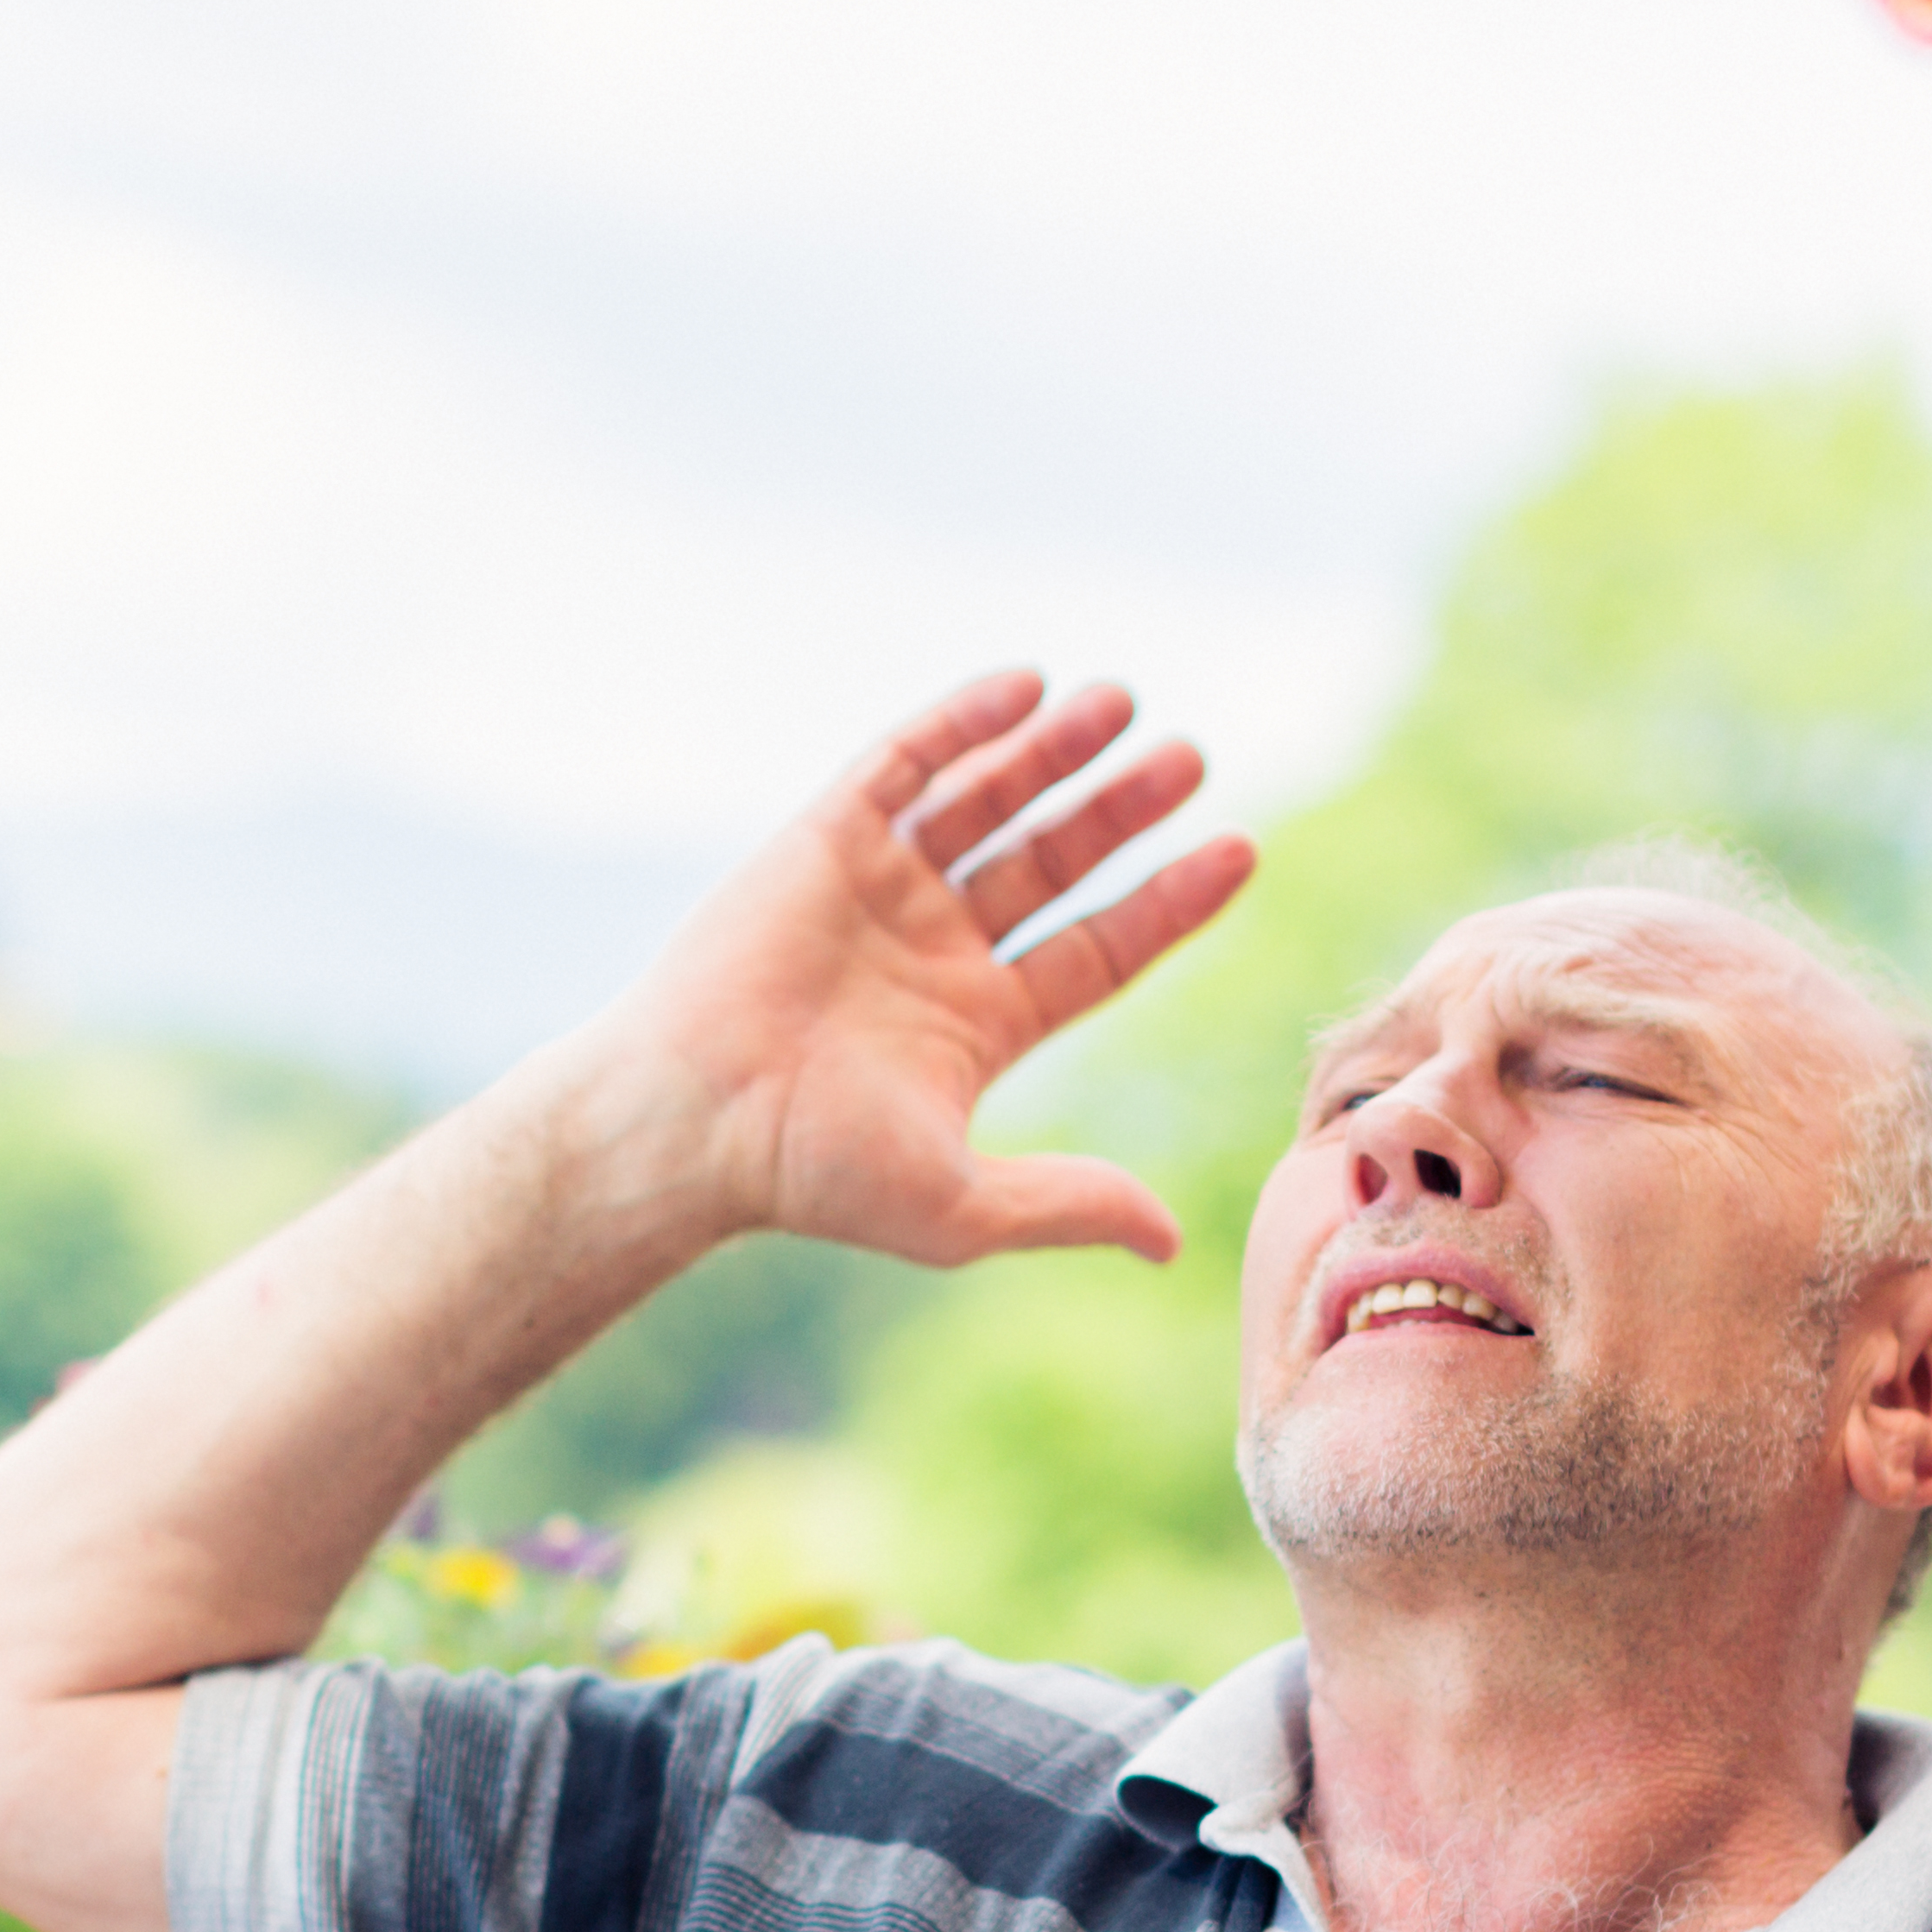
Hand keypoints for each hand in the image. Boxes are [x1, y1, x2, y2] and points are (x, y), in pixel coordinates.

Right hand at [600, 673, 1254, 1267]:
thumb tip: (1172, 1243)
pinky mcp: (823, 841)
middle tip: (1191, 758)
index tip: (1238, 849)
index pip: (1097, 948)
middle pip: (1053, 862)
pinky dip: (962, 725)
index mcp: (977, 1023)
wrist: (693, 1121)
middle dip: (1119, 809)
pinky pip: (902, 764)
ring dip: (1052, 752)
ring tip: (1123, 703)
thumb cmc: (814, 1173)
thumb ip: (1069, 1205)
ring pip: (986, 802)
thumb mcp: (964, 1206)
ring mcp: (880, 890)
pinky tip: (1026, 687)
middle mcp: (935, 948)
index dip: (1167, 901)